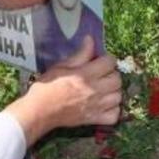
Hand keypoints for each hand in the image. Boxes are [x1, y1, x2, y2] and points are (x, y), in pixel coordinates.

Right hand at [4, 36, 120, 143]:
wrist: (39, 111)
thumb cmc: (47, 87)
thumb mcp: (61, 66)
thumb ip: (80, 54)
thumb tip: (91, 39)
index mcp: (86, 75)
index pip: (110, 62)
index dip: (106, 59)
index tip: (99, 62)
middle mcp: (95, 90)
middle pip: (117, 79)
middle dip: (111, 74)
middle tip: (101, 76)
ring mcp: (97, 106)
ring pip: (119, 96)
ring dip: (113, 92)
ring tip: (103, 90)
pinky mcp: (95, 119)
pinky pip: (115, 115)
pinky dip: (113, 110)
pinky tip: (105, 105)